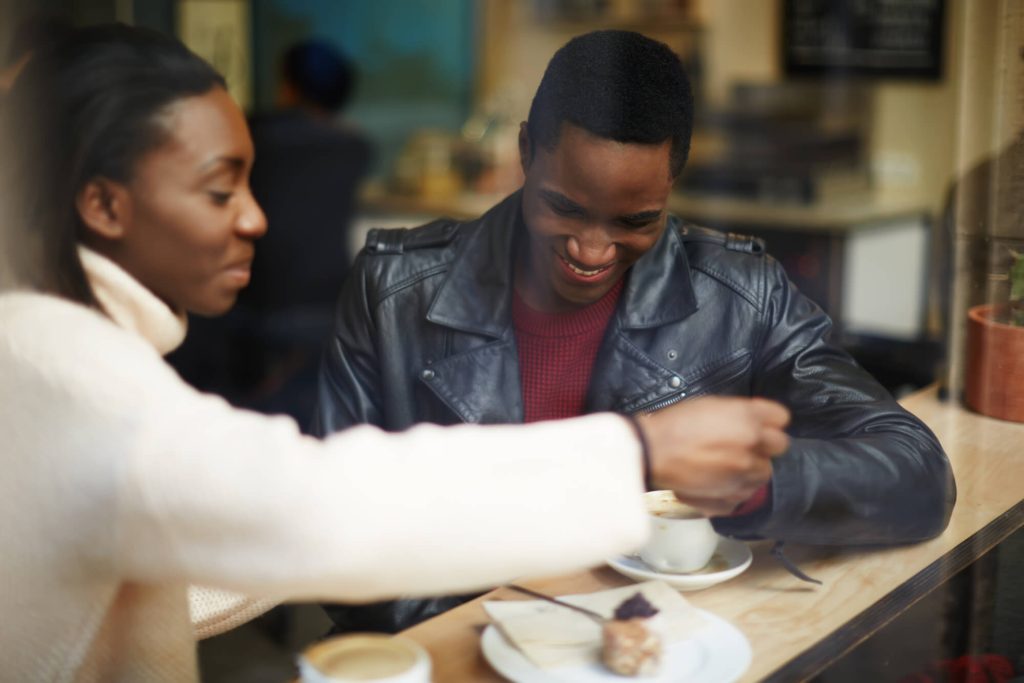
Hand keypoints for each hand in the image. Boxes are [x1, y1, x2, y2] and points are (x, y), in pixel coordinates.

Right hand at [636, 396, 789, 515]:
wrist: (651, 452)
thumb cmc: (674, 424)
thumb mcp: (710, 405)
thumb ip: (739, 414)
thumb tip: (753, 422)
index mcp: (747, 418)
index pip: (781, 417)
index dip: (769, 420)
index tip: (760, 423)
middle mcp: (751, 445)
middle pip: (779, 445)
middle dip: (764, 444)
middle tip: (743, 444)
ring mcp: (743, 473)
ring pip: (764, 473)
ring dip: (750, 469)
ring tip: (726, 465)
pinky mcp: (732, 495)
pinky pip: (745, 494)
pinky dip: (735, 489)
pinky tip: (717, 481)